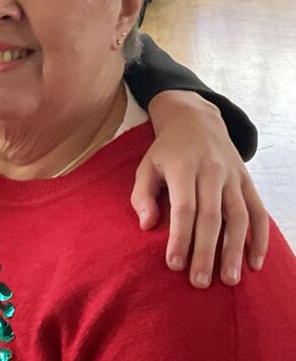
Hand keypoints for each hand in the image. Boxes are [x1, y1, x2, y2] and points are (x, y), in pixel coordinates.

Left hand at [132, 90, 268, 288]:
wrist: (196, 120)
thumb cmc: (167, 150)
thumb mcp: (146, 165)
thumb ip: (142, 194)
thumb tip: (146, 225)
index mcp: (183, 167)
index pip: (183, 207)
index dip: (180, 237)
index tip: (174, 264)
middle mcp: (211, 171)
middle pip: (211, 216)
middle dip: (206, 252)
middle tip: (200, 282)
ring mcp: (233, 176)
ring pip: (238, 216)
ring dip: (235, 250)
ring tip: (230, 280)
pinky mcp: (248, 181)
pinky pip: (258, 212)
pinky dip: (260, 238)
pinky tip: (254, 263)